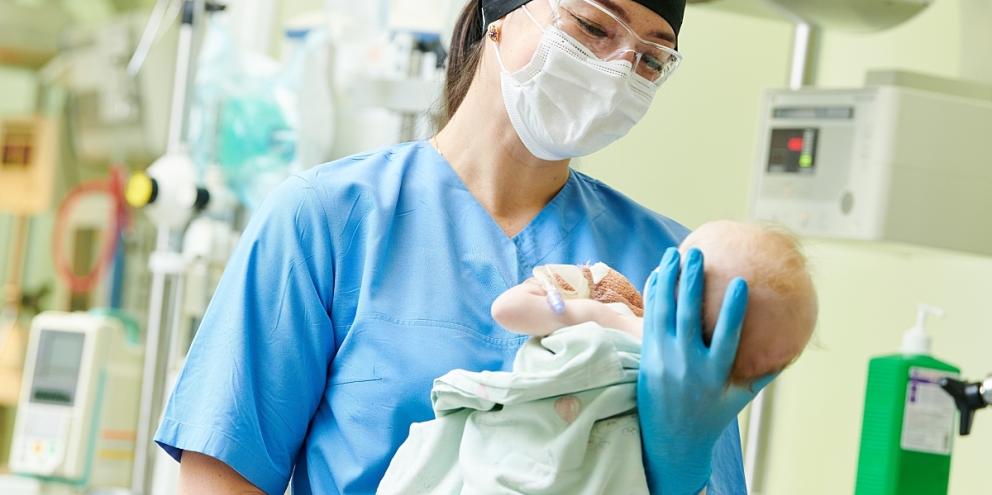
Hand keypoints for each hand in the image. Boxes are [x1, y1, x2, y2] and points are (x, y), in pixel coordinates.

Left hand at [637, 247, 775, 494]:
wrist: (670, 441)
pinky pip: (650, 320)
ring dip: (668, 280)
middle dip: (691, 282)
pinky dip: (654, 296)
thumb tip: (793, 348)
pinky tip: (658, 273)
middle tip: (697, 253)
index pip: (726, 336)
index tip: (741, 281)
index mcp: (713, 374)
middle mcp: (686, 364)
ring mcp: (663, 359)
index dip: (733, 309)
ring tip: (673, 252)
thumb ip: (763, 372)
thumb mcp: (739, 398)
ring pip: (664, 313)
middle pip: (687, 316)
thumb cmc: (711, 416)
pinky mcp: (648, 356)